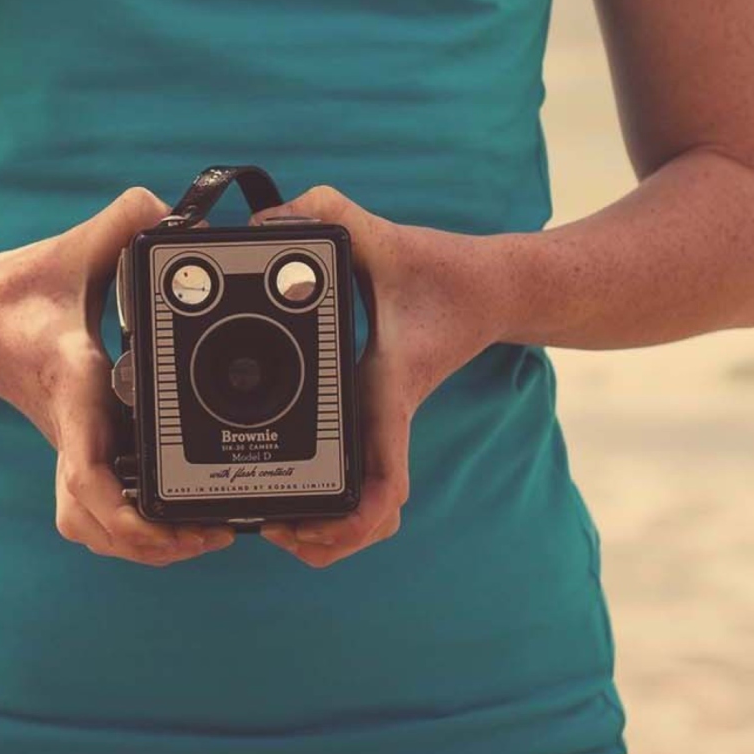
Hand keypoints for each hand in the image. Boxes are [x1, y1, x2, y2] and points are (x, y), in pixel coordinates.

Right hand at [0, 186, 237, 565]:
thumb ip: (128, 220)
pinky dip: (130, 532)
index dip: (121, 502)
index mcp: (71, 385)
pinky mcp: (76, 453)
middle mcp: (69, 430)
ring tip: (203, 536)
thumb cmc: (21, 289)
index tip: (169, 516)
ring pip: (91, 530)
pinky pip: (96, 516)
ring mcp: (69, 449)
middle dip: (150, 541)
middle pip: (92, 519)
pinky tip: (178, 523)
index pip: (84, 459)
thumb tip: (180, 216)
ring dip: (141, 547)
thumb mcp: (73, 246)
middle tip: (214, 532)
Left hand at [248, 184, 498, 567]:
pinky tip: (293, 492)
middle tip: (264, 525)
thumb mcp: (384, 237)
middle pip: (371, 522)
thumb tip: (268, 220)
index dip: (347, 523)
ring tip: (276, 523)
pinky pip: (363, 481)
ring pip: (371, 514)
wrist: (489, 286)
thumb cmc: (443, 273)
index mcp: (387, 397)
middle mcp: (386, 422)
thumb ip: (328, 214)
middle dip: (317, 539)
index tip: (296, 525)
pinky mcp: (378, 415)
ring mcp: (384, 425)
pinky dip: (337, 505)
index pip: (383, 485)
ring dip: (327, 533)